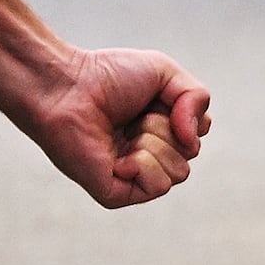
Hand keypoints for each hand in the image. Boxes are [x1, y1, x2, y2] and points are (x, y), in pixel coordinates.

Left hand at [25, 44, 211, 206]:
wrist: (66, 88)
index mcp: (159, 129)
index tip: (154, 99)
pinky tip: (119, 157)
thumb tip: (194, 139)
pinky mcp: (117, 193)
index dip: (184, 113)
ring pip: (179, 173)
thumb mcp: (165, 72)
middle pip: (191, 153)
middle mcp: (148, 154)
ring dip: (155, 145)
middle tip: (136, 117)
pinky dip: (143, 165)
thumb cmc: (107, 76)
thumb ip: (197, 97)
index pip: (197, 134)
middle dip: (167, 128)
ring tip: (126, 134)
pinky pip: (157, 187)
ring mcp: (134, 176)